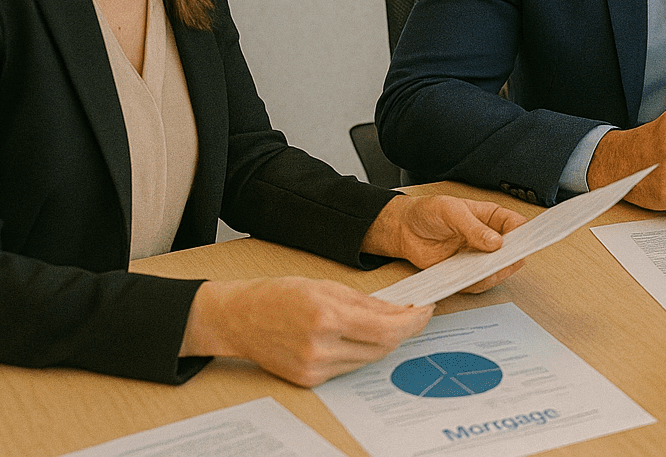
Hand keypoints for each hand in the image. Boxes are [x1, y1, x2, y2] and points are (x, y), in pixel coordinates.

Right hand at [181, 277, 433, 386]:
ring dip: (385, 342)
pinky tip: (362, 338)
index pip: (386, 328)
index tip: (426, 311)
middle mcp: (320, 347)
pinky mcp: (309, 380)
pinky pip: (349, 367)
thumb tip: (402, 310)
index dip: (413, 321)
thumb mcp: (327, 286)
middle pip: (382, 347)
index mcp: (326, 316)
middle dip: (404, 331)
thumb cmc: (280, 295)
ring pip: (368, 359)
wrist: (239, 319)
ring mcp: (314, 368)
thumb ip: (368, 301)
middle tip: (415, 316)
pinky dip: (362, 352)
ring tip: (390, 324)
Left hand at [361, 194, 527, 290]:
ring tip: (491, 272)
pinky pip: (476, 282)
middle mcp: (486, 238)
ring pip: (496, 269)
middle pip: (510, 251)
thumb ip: (474, 227)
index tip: (526, 241)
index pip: (515, 225)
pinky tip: (475, 279)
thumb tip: (496, 242)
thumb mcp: (452, 212)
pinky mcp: (463, 271)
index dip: (524, 233)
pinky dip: (478, 283)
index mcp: (490, 217)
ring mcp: (476, 256)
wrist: (403, 229)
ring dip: (496, 273)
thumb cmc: (427, 212)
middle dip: (512, 257)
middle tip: (509, 261)